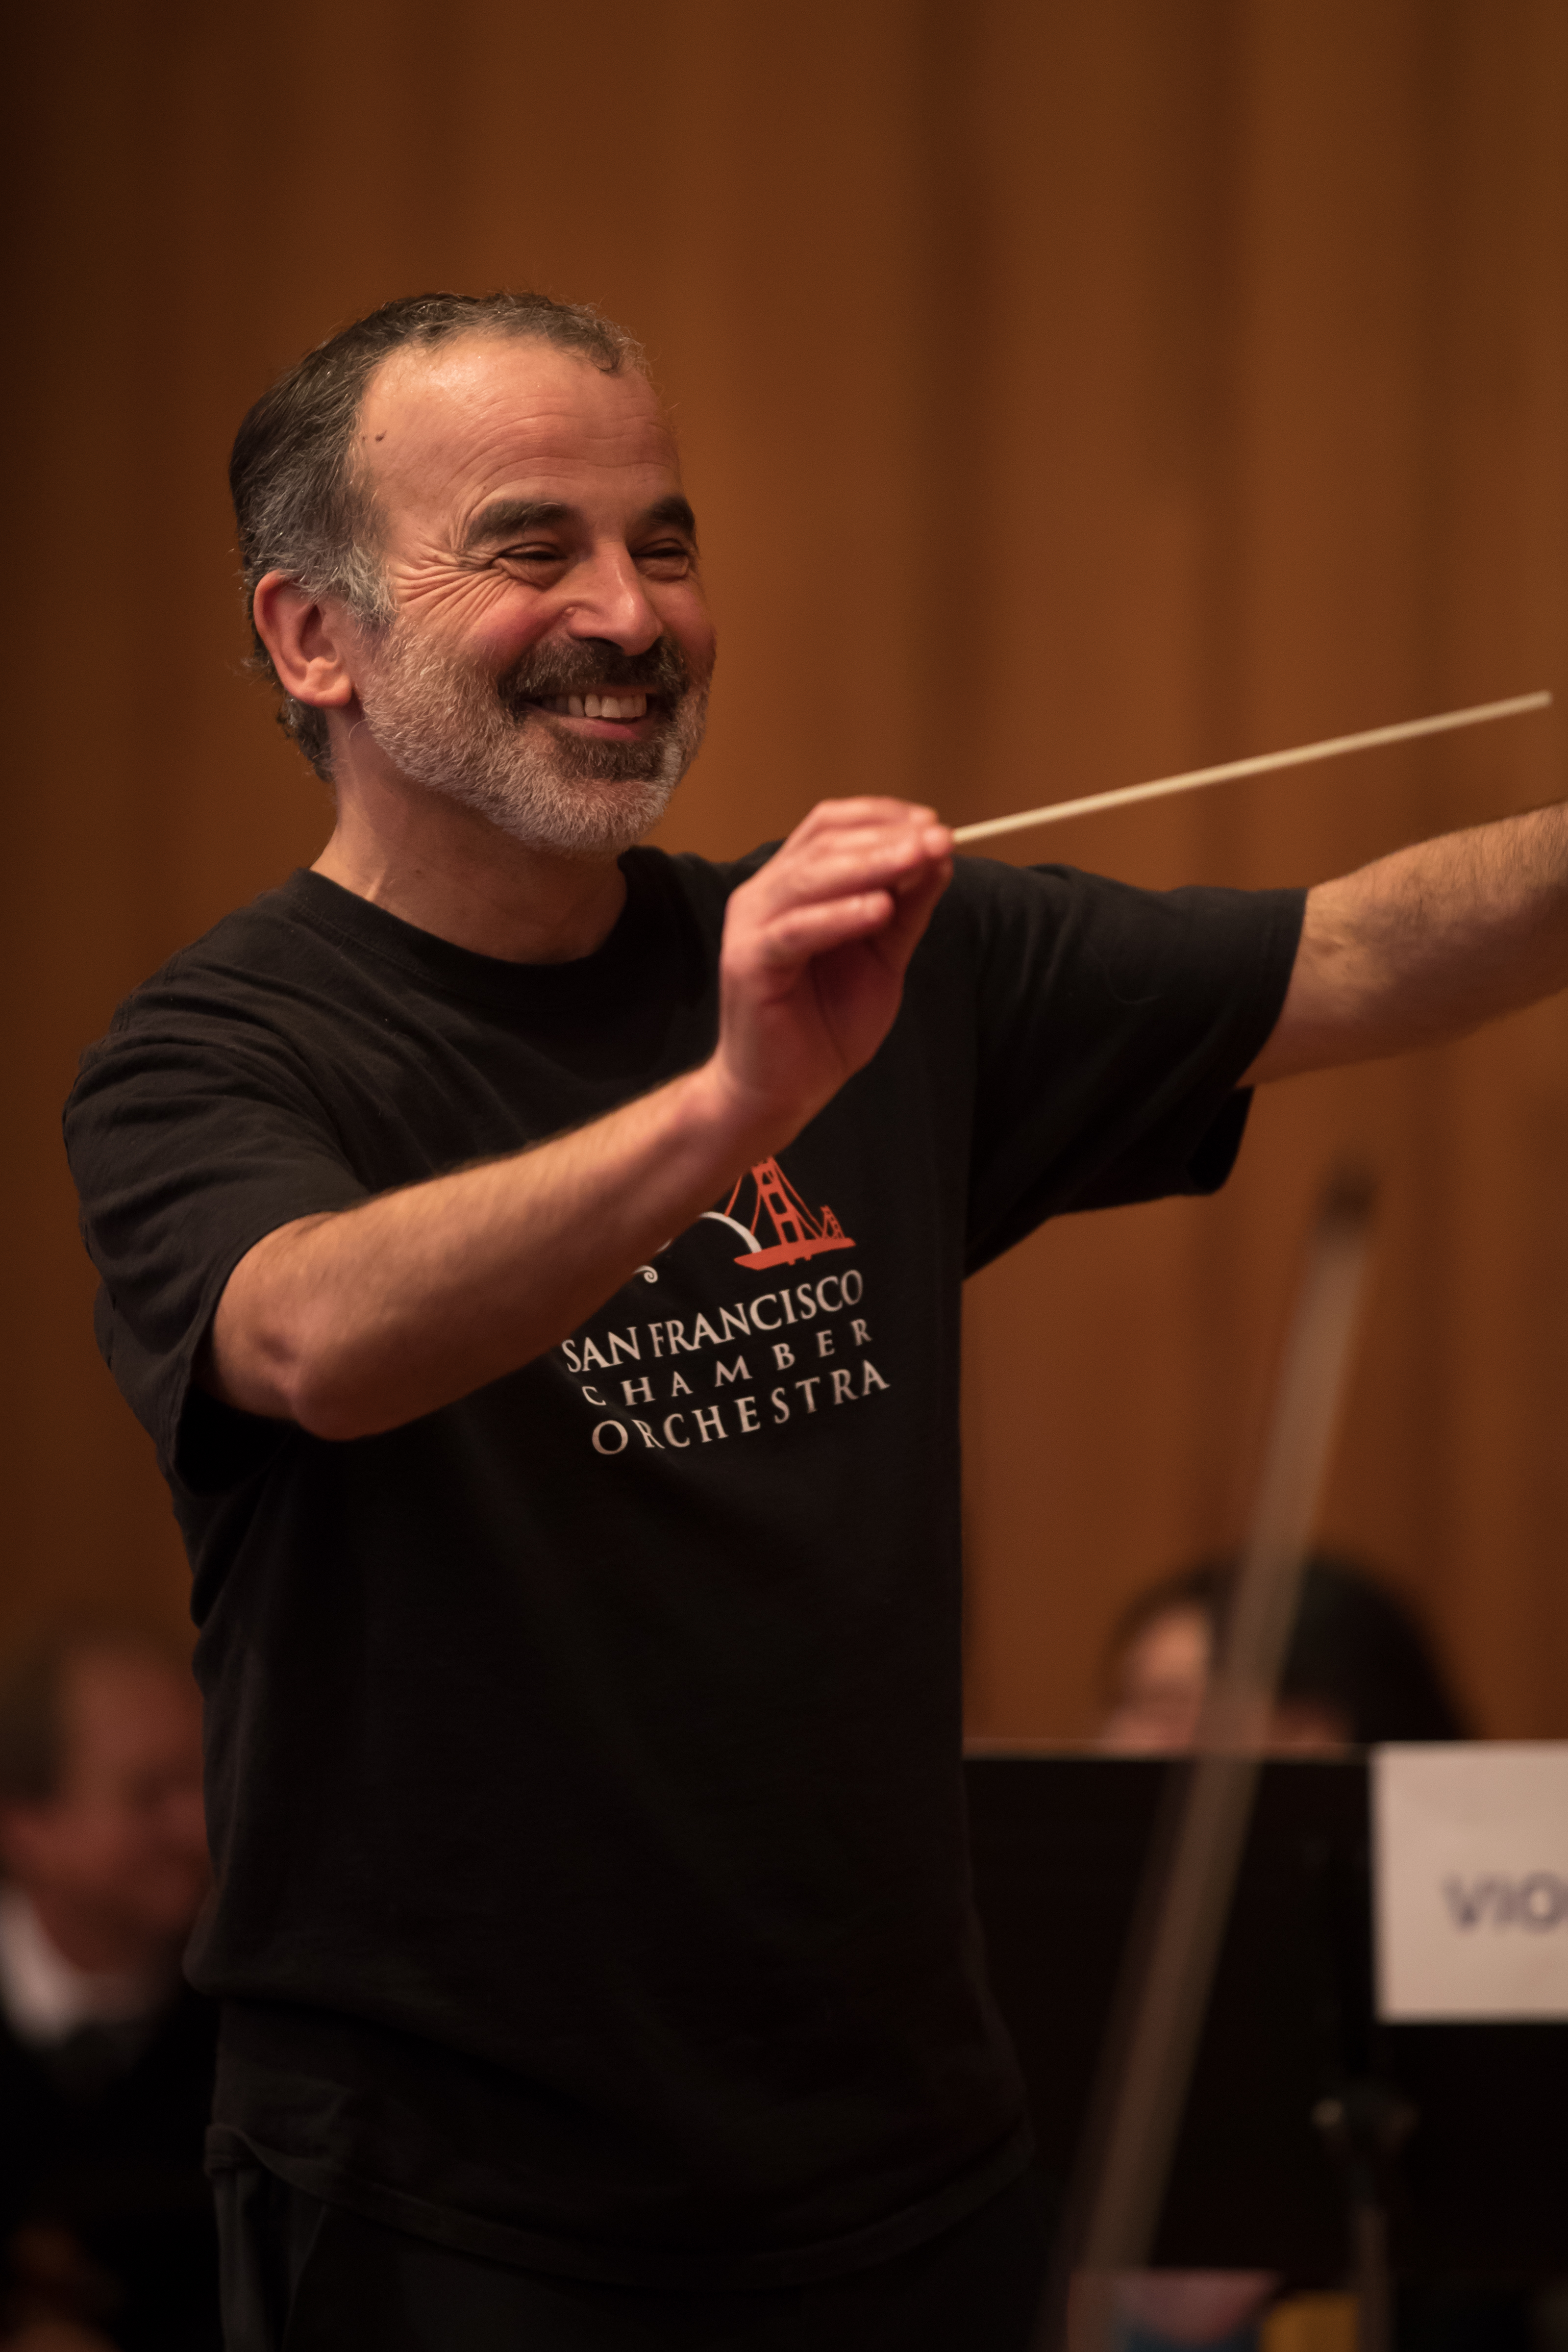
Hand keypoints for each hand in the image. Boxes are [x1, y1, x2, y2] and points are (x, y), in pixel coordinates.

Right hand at [711, 798, 952, 1139]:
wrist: (784, 1089)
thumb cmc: (825, 1024)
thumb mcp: (883, 955)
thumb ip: (907, 907)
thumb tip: (940, 855)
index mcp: (793, 885)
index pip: (832, 825)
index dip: (884, 817)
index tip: (935, 825)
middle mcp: (766, 895)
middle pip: (824, 842)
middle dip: (887, 837)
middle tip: (938, 838)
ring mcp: (753, 927)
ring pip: (810, 876)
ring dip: (871, 864)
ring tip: (919, 858)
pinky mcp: (749, 964)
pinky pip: (795, 931)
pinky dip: (839, 915)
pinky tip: (878, 910)